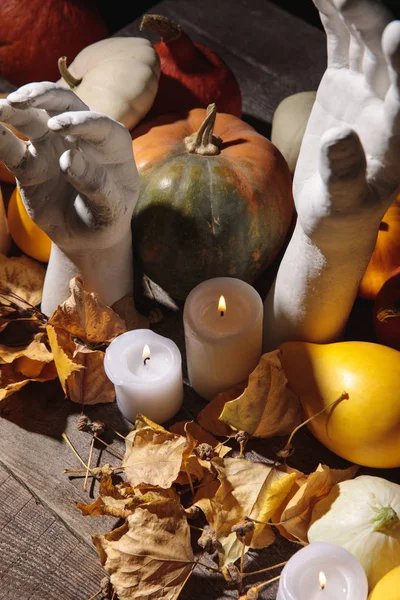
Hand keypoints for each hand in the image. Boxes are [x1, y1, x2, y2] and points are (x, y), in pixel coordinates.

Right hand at [0, 82, 138, 251]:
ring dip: (13, 110)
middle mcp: (80, 137)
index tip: (58, 126)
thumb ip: (96, 183)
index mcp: (111, 143)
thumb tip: (67, 158)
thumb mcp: (111, 208)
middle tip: (22, 100)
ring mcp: (53, 147)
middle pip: (63, 103)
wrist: (86, 238)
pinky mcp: (30, 163)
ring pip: (31, 118)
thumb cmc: (107, 217)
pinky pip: (11, 147)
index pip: (97, 123)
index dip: (78, 120)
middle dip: (43, 95)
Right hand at [263, 0, 399, 347]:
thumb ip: (344, 176)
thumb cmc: (341, 218)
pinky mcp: (344, 81)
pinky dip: (330, 13)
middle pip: (383, 46)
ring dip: (347, 6)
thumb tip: (339, 135)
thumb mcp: (341, 206)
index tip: (398, 34)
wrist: (331, 211)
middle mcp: (388, 100)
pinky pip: (340, 38)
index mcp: (397, 132)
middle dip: (367, 15)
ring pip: (362, 33)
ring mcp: (367, 86)